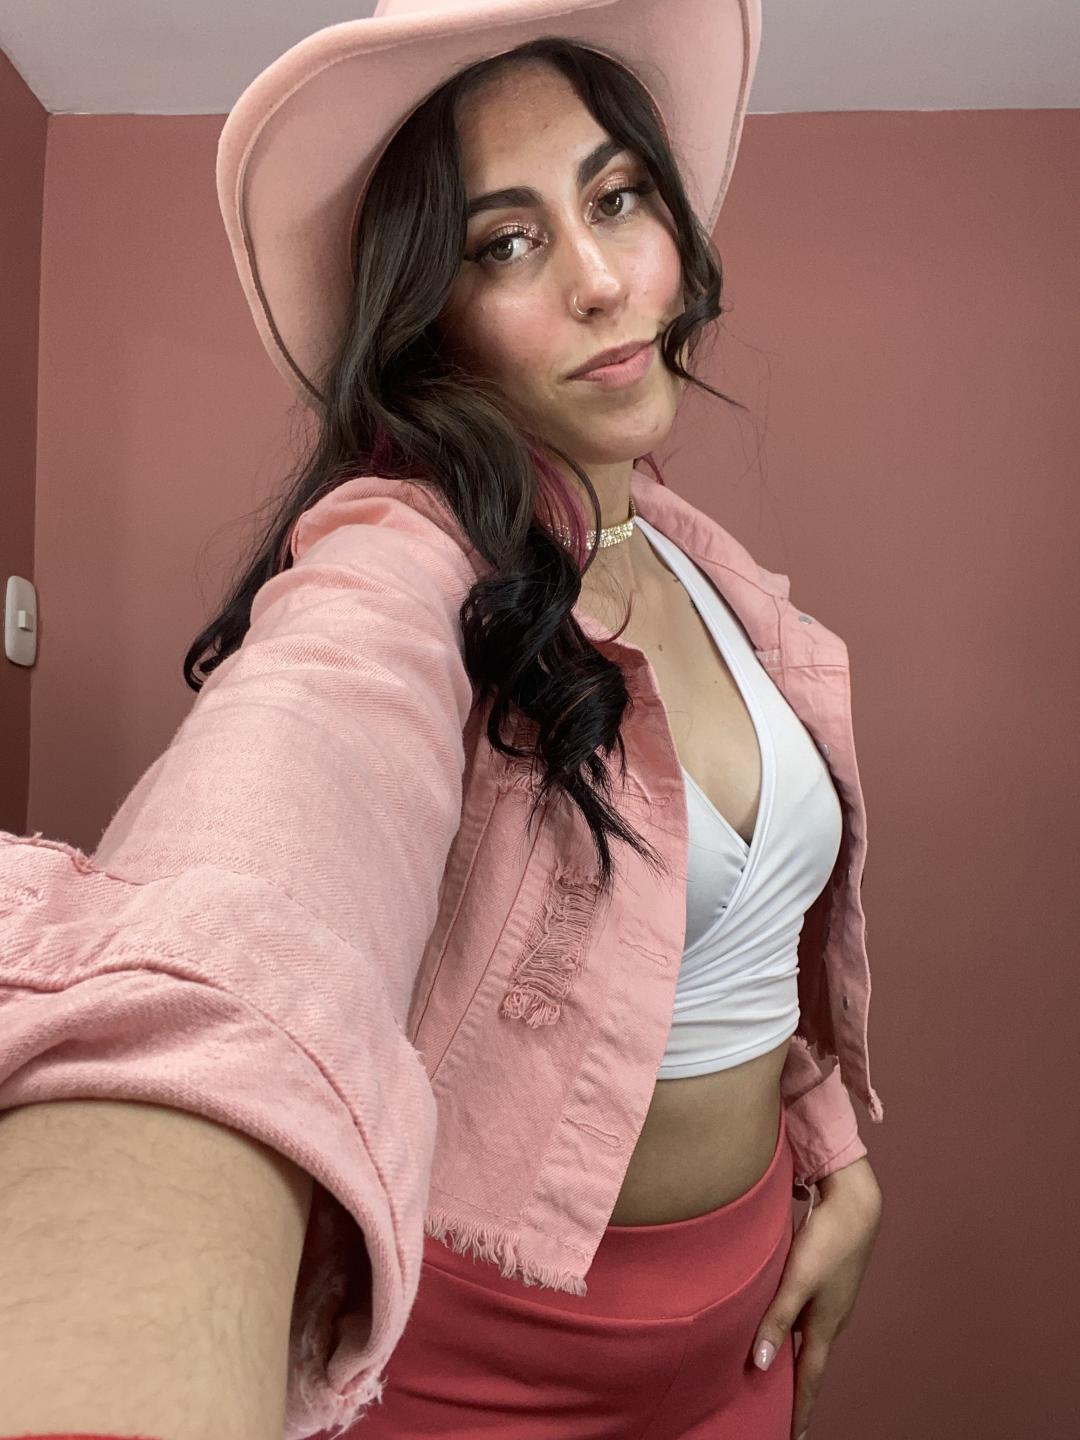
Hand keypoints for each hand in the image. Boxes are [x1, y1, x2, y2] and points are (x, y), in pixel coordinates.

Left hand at [750, 1157, 882, 1439]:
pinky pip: (808, 1315)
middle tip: (784, 1412)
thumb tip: (758, 1363)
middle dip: (798, 1388)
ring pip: (809, 1337)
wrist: (856, 1203)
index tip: (795, 1435)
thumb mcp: (796, 1280)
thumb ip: (777, 1319)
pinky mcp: (828, 1280)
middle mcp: (831, 1318)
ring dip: (796, 1358)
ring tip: (779, 1374)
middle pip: (811, 1362)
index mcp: (825, 1325)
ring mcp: (832, 1299)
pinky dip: (795, 1330)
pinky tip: (784, 1323)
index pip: (811, 1377)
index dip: (802, 1407)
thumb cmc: (827, 1241)